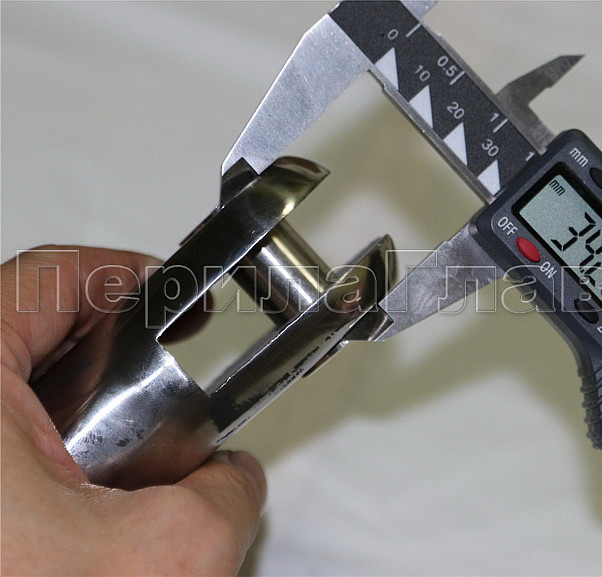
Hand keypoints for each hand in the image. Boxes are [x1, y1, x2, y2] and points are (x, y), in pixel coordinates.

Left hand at [1, 246, 266, 574]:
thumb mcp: (159, 561)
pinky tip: (66, 503)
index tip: (172, 292)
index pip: (51, 277)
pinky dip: (36, 459)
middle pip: (28, 332)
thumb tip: (229, 479)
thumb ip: (225, 497)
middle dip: (104, 358)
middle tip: (145, 386)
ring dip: (67, 417)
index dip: (129, 274)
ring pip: (10, 394)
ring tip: (103, 465)